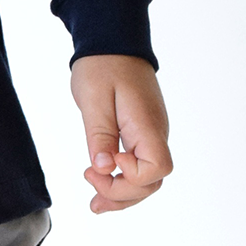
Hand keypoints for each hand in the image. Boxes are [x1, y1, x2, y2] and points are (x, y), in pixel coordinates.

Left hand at [70, 55, 171, 213]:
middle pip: (152, 181)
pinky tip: (104, 185)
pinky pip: (139, 165)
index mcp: (147, 124)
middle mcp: (155, 133)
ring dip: (122, 194)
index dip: (130, 176)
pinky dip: (122, 180)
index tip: (103, 161)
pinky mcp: (141, 133)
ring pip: (146, 178)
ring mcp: (150, 134)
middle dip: (121, 193)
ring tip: (95, 204)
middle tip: (89, 181)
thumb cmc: (103, 65)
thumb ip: (100, 134)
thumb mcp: (94, 98)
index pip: (157, 168)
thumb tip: (103, 167)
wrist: (113, 42)